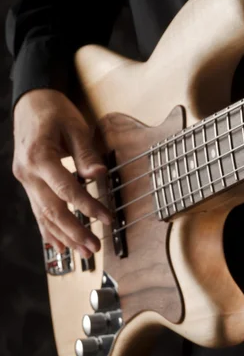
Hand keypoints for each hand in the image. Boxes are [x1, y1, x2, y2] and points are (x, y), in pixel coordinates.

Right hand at [13, 89, 111, 257]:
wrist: (30, 103)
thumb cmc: (55, 112)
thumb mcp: (75, 127)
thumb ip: (86, 154)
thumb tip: (99, 176)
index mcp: (39, 157)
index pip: (66, 190)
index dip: (87, 207)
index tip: (107, 219)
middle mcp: (28, 173)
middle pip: (52, 209)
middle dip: (74, 231)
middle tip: (93, 248)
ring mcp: (25, 180)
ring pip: (43, 214)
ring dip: (63, 235)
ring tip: (82, 252)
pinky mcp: (28, 182)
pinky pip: (37, 210)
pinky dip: (47, 229)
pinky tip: (57, 245)